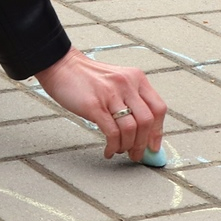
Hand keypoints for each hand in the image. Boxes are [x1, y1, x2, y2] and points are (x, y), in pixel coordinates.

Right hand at [36, 47, 166, 160]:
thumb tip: (143, 132)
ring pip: (131, 129)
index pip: (158, 108)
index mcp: (136, 78)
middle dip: (143, 144)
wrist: (61, 66)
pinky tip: (109, 150)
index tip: (153, 147)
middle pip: (147, 121)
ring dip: (127, 146)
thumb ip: (131, 100)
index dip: (158, 132)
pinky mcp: (94, 105)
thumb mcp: (117, 82)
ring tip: (120, 151)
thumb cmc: (88, 78)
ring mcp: (111, 94)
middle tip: (136, 155)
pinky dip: (113, 146)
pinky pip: (112, 132)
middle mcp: (127, 84)